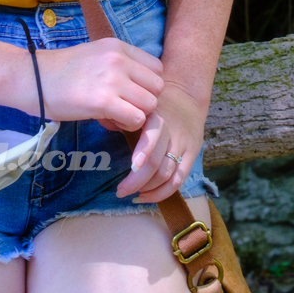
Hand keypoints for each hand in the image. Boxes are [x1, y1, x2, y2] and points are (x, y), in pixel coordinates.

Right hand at [27, 38, 163, 128]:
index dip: (147, 85)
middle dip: (145, 101)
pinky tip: (111, 122)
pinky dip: (128, 125)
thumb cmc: (62, 72)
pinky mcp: (104, 101)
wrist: (34, 79)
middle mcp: (119, 59)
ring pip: (150, 104)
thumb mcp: (96, 56)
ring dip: (137, 115)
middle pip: (157, 87)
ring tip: (118, 115)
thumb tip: (139, 90)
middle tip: (126, 107)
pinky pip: (136, 118)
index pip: (156, 68)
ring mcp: (112, 79)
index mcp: (118, 46)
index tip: (132, 94)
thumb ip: (120, 67)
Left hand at [116, 80, 206, 201]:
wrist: (186, 96)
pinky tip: (147, 196)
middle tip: (120, 191)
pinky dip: (162, 192)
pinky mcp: (192, 155)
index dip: (144, 151)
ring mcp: (183, 144)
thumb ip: (122, 115)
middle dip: (138, 180)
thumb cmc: (154, 103)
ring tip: (132, 194)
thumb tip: (101, 120)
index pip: (153, 135)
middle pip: (158, 161)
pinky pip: (179, 179)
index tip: (132, 165)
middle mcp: (171, 131)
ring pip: (168, 174)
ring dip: (149, 189)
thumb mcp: (138, 104)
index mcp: (155, 115)